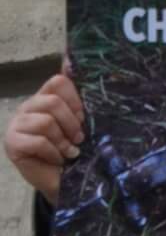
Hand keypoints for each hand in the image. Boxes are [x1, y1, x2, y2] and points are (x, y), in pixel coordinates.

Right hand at [6, 64, 85, 204]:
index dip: (76, 99)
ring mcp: (16, 124)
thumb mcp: (81, 119)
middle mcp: (28, 107)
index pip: (58, 82)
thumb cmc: (74, 148)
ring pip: (46, 122)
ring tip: (69, 151)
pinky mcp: (11, 143)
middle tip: (79, 138)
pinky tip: (56, 159)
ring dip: (63, 141)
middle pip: (53, 102)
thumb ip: (77, 92)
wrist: (64, 179)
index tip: (83, 117)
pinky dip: (53, 152)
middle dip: (72, 123)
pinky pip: (37, 141)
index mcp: (45, 97)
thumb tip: (70, 56)